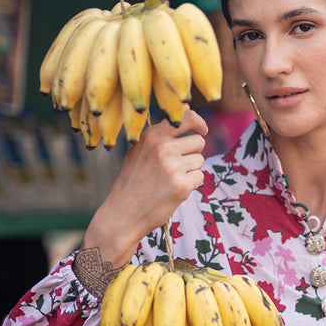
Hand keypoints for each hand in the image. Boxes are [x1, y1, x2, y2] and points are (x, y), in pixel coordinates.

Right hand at [82, 112, 208, 265]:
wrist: (123, 213)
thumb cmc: (133, 182)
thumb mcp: (139, 151)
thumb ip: (161, 135)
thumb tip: (188, 112)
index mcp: (151, 136)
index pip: (185, 117)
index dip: (198, 122)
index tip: (202, 129)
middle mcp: (162, 148)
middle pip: (198, 141)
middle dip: (192, 154)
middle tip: (176, 167)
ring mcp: (172, 167)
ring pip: (200, 160)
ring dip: (190, 170)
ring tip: (170, 180)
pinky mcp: (181, 186)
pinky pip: (199, 177)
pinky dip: (191, 185)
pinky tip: (173, 191)